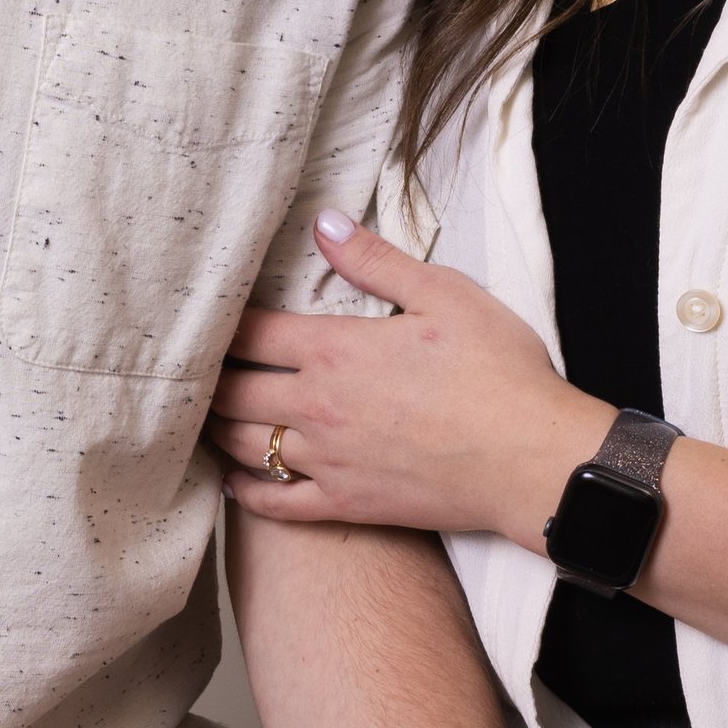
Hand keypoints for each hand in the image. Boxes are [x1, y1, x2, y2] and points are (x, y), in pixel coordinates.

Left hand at [212, 215, 600, 543]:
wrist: (529, 458)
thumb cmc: (497, 371)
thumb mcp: (443, 294)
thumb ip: (374, 260)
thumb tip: (323, 222)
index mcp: (334, 348)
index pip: (250, 333)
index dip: (223, 324)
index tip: (211, 318)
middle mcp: (316, 405)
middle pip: (232, 391)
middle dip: (209, 378)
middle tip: (197, 369)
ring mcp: (326, 460)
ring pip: (242, 445)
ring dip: (217, 428)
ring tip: (206, 415)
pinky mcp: (345, 504)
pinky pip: (275, 502)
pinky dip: (245, 491)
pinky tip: (234, 480)